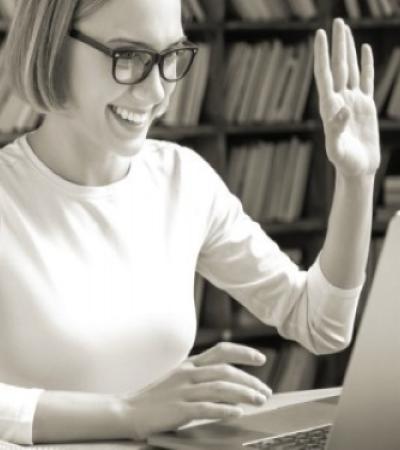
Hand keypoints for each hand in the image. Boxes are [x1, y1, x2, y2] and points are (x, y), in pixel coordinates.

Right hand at [119, 342, 271, 440]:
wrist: (129, 410)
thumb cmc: (157, 397)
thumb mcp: (179, 378)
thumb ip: (201, 377)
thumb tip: (231, 384)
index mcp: (190, 364)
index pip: (222, 351)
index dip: (244, 352)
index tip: (261, 359)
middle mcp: (189, 373)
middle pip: (226, 371)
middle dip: (250, 380)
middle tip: (266, 391)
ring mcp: (184, 391)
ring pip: (221, 388)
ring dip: (244, 394)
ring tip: (260, 401)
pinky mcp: (179, 409)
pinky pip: (207, 407)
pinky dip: (225, 409)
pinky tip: (238, 412)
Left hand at [314, 18, 379, 177]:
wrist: (358, 169)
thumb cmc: (345, 163)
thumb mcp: (338, 149)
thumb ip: (337, 129)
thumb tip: (343, 108)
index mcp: (329, 108)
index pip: (324, 76)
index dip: (322, 55)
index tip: (320, 35)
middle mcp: (339, 101)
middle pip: (338, 67)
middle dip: (337, 45)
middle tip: (337, 22)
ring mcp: (352, 101)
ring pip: (350, 70)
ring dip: (348, 50)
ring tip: (346, 30)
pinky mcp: (365, 106)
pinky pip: (365, 80)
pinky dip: (365, 65)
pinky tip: (364, 51)